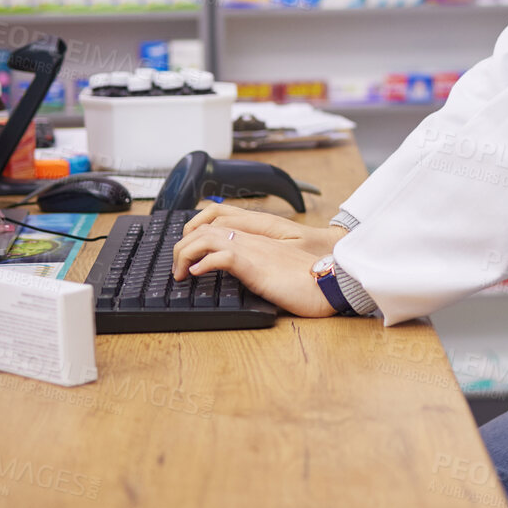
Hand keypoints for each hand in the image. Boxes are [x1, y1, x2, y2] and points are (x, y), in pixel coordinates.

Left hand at [170, 223, 336, 317]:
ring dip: (185, 254)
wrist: (329, 282)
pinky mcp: (256, 266)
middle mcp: (251, 240)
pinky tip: (198, 274)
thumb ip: (258, 265)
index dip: (193, 238)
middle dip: (181, 247)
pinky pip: (223, 256)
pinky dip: (204, 263)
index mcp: (256, 240)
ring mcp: (253, 251)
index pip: (215, 225)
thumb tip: (238, 272)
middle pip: (203, 229)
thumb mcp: (277, 269)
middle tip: (177, 270)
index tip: (186, 259)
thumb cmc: (308, 280)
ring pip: (206, 238)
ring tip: (181, 273)